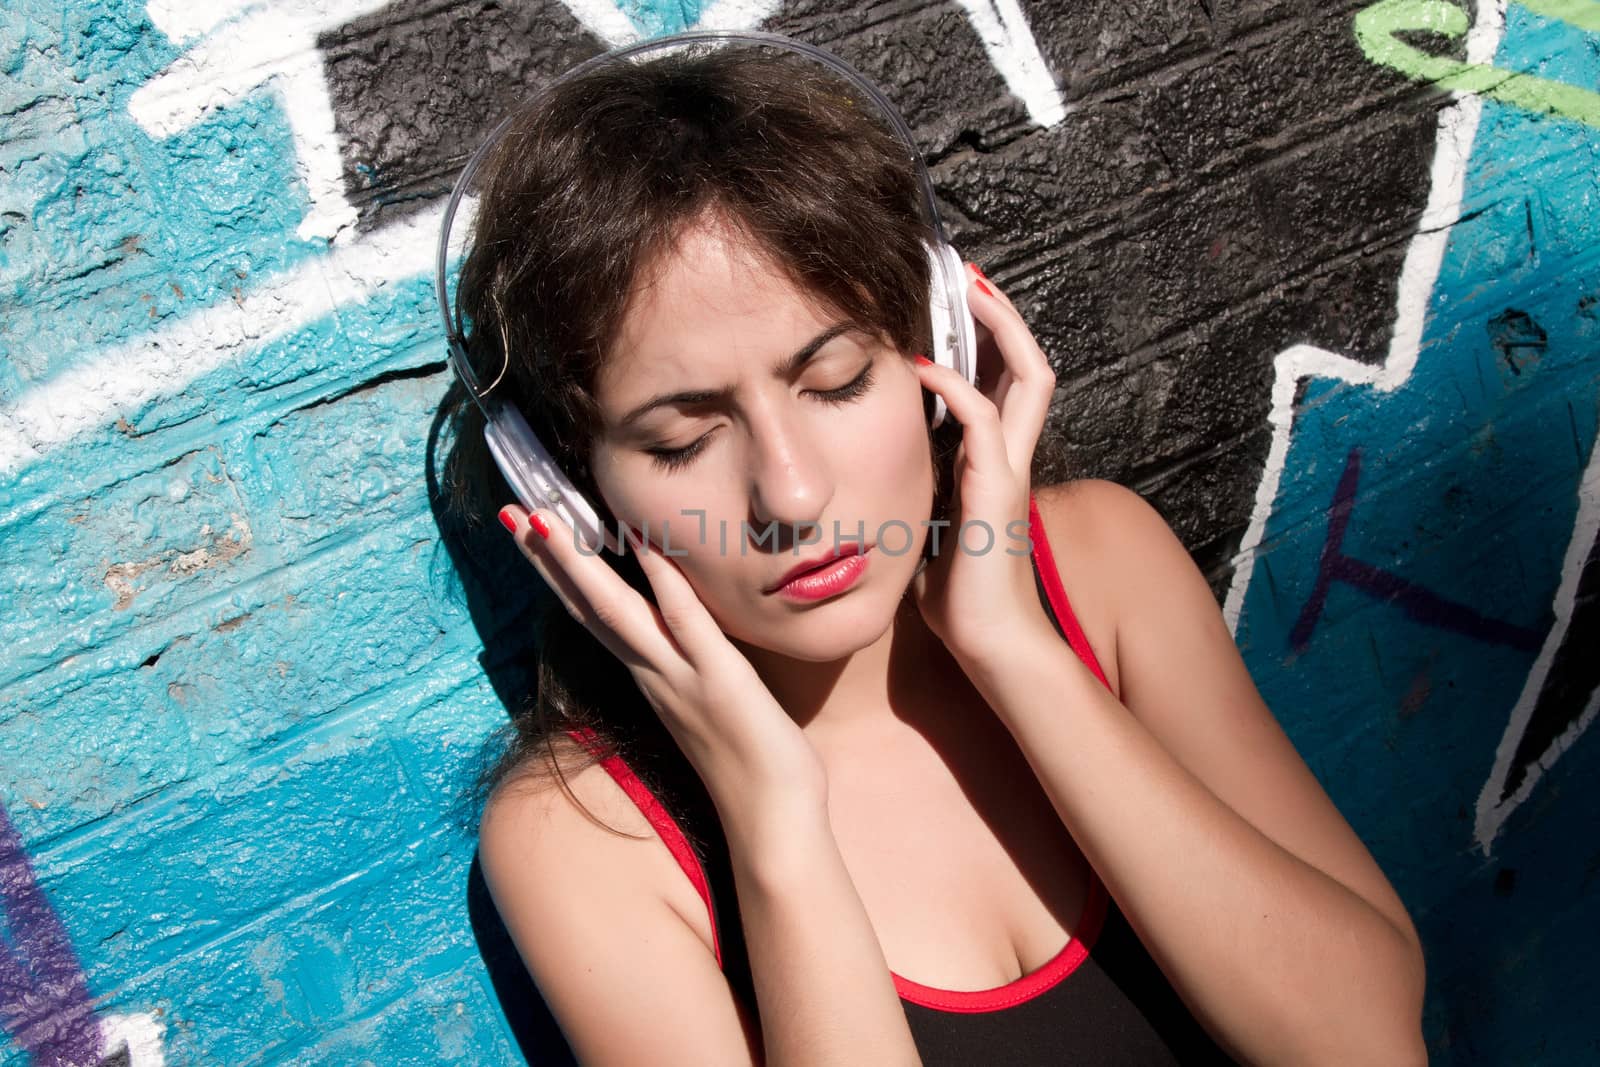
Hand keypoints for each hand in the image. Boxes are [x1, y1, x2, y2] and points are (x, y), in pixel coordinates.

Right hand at [497, 503, 828, 812]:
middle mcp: (652, 672)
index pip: (593, 614)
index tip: (529, 531)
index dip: (560, 573)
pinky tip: (644, 538)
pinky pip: (684, 618)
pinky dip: (662, 577)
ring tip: (543, 516)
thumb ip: (691, 670)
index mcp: (650, 675)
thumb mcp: (710, 705)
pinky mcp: (718, 678)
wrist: (772, 822)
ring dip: (577, 561)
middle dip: (547, 557)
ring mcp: (679, 674)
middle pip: (587, 604)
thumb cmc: (751, 766)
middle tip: (508, 511)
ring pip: (616, 608)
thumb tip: (685, 640)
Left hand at [910, 263, 1058, 665]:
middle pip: (1031, 366)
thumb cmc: (959, 601)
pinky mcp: (996, 489)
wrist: (990, 645)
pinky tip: (921, 366)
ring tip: (970, 290)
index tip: (959, 307)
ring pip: (1029, 377)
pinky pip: (980, 419)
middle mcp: (1013, 458)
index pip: (1008, 386)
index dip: (991, 343)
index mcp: (999, 465)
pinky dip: (955, 384)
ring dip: (999, 328)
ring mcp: (1011, 470)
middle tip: (972, 276)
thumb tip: (885, 488)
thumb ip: (923, 500)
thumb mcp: (933, 534)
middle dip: (1004, 317)